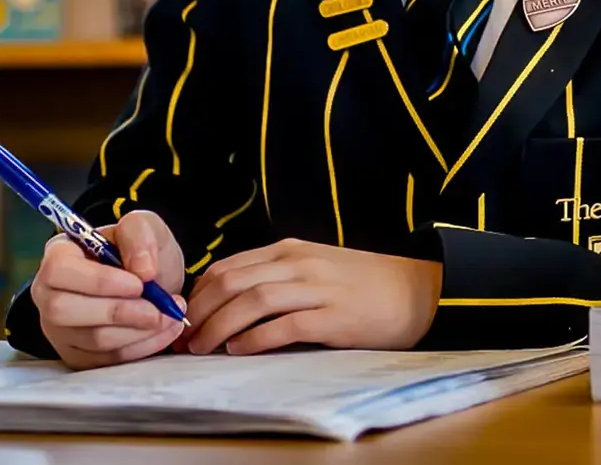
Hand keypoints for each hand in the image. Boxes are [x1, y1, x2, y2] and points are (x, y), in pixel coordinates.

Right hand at [31, 209, 188, 369]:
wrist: (150, 283)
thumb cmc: (138, 252)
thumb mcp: (144, 226)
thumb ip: (139, 234)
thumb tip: (142, 271)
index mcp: (58, 255)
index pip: (60, 271)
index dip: (99, 281)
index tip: (140, 283)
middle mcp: (48, 294)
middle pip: (65, 311)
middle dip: (119, 313)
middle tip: (159, 309)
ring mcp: (59, 329)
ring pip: (91, 340)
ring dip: (137, 332)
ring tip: (170, 316)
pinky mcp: (77, 355)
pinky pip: (105, 360)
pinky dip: (140, 348)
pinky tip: (164, 331)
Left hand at [184, 239, 442, 355]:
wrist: (415, 290)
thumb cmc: (362, 284)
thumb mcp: (315, 267)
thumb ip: (278, 276)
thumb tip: (230, 302)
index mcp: (291, 250)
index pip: (230, 267)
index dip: (199, 293)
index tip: (184, 317)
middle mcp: (300, 264)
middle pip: (234, 282)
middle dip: (201, 311)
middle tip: (185, 337)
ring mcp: (318, 288)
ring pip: (253, 301)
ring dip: (219, 325)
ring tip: (203, 347)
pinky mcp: (334, 316)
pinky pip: (284, 325)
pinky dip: (255, 338)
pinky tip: (239, 350)